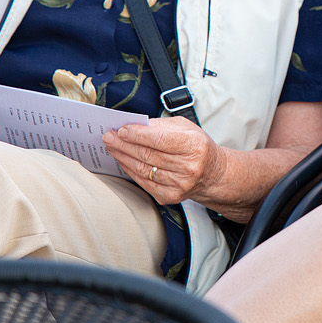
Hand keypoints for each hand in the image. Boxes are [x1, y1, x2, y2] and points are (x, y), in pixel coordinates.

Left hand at [103, 116, 225, 205]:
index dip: (137, 135)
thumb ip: (160, 125)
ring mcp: (180, 185)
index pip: (160, 139)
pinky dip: (130, 170)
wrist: (213, 174)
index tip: (120, 129)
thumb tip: (133, 125)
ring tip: (112, 146)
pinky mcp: (171, 197)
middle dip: (124, 145)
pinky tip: (123, 160)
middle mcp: (189, 167)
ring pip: (143, 169)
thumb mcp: (186, 128)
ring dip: (123, 157)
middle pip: (148, 155)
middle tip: (109, 136)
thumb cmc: (197, 146)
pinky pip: (144, 182)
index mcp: (194, 146)